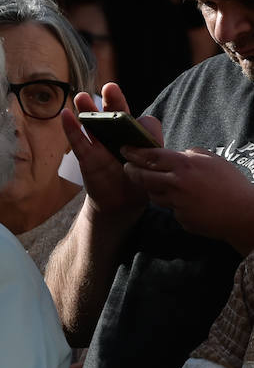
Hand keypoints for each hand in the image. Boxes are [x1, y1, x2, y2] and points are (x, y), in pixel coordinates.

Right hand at [61, 85, 153, 220]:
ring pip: (93, 124)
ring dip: (87, 109)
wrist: (122, 204)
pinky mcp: (87, 157)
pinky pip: (78, 141)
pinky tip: (67, 116)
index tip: (140, 126)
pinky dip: (71, 128)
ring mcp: (100, 145)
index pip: (138, 122)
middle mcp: (117, 137)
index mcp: (135, 137)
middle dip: (112, 100)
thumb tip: (145, 130)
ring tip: (82, 96)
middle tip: (111, 88)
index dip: (140, 123)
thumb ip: (151, 148)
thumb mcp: (152, 166)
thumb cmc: (139, 182)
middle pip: (114, 114)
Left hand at [123, 144, 253, 251]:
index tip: (125, 149)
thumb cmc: (231, 184)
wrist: (244, 214)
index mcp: (185, 166)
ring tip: (160, 183)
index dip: (134, 152)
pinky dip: (173, 204)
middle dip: (131, 171)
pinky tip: (187, 202)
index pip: (151, 156)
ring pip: (153, 194)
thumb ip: (189, 155)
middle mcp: (177, 184)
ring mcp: (177, 204)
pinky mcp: (180, 219)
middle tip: (127, 167)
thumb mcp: (212, 160)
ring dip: (152, 188)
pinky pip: (169, 209)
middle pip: (143, 176)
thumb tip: (175, 155)